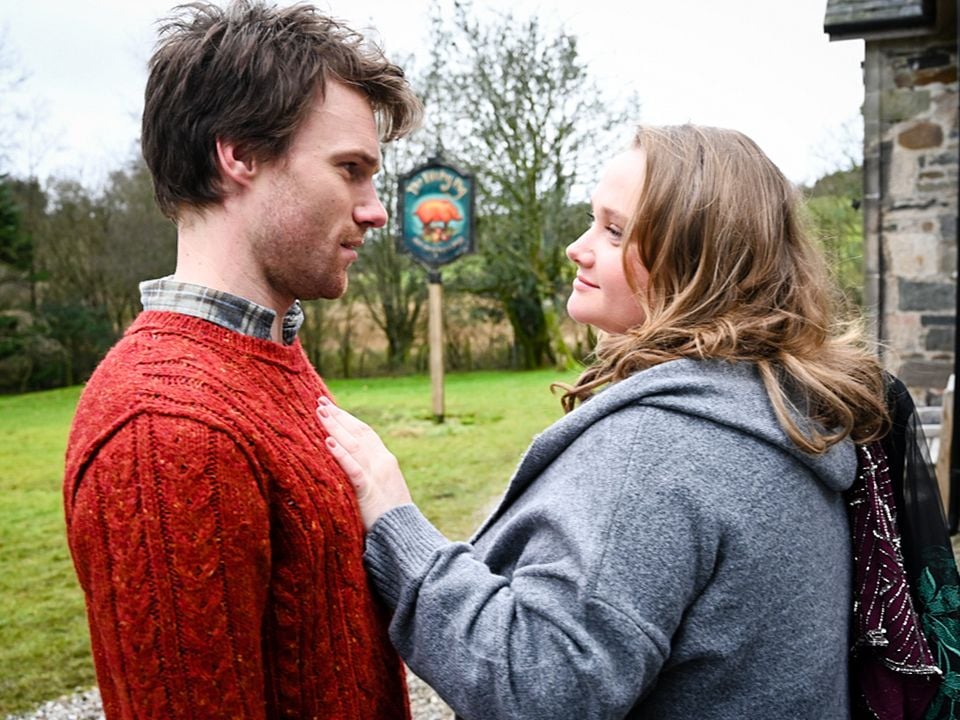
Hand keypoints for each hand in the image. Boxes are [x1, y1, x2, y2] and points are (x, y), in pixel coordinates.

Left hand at [316, 397, 412, 529]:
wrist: (405, 535)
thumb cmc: (391, 516)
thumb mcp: (383, 488)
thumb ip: (370, 473)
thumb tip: (353, 463)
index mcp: (386, 460)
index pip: (365, 432)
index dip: (348, 417)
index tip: (332, 406)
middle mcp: (382, 462)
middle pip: (358, 433)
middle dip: (338, 416)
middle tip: (319, 401)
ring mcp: (377, 475)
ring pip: (354, 445)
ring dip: (336, 427)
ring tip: (320, 413)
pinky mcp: (369, 492)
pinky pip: (353, 470)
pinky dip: (341, 455)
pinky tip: (328, 443)